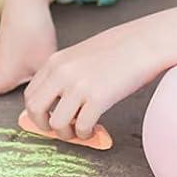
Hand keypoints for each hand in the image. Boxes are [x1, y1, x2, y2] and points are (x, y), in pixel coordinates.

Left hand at [21, 19, 164, 139]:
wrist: (145, 42)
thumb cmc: (118, 50)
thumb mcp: (81, 56)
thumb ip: (65, 75)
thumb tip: (56, 102)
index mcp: (55, 61)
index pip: (31, 95)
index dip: (38, 113)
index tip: (50, 120)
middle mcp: (62, 73)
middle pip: (35, 110)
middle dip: (45, 126)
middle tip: (61, 130)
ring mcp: (79, 85)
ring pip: (57, 124)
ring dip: (68, 134)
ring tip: (81, 130)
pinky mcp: (98, 98)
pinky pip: (82, 127)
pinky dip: (86, 134)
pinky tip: (95, 128)